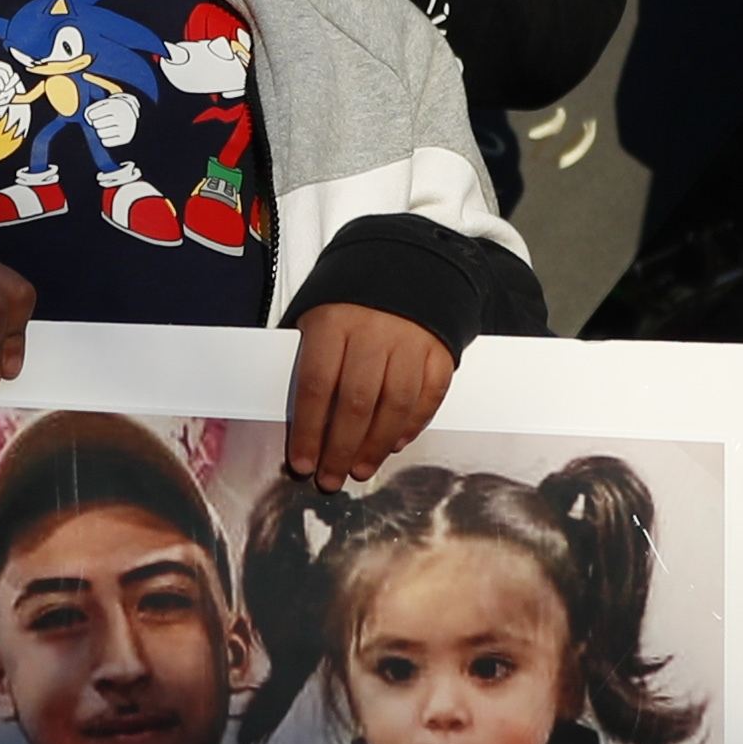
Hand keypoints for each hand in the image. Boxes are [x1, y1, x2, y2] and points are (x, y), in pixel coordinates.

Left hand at [284, 300, 452, 486]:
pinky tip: (394, 444)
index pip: (317, 385)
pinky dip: (413, 425)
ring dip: (376, 445)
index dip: (308, 431)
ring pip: (395, 404)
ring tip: (361, 469)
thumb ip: (310, 361)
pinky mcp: (441, 348)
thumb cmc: (349, 304)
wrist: (403, 263)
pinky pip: (429, 396)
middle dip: (341, 448)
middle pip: (357, 402)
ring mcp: (412, 339)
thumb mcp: (317, 318)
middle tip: (331, 479)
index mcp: (334, 321)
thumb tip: (301, 425)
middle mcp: (375, 330)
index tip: (302, 463)